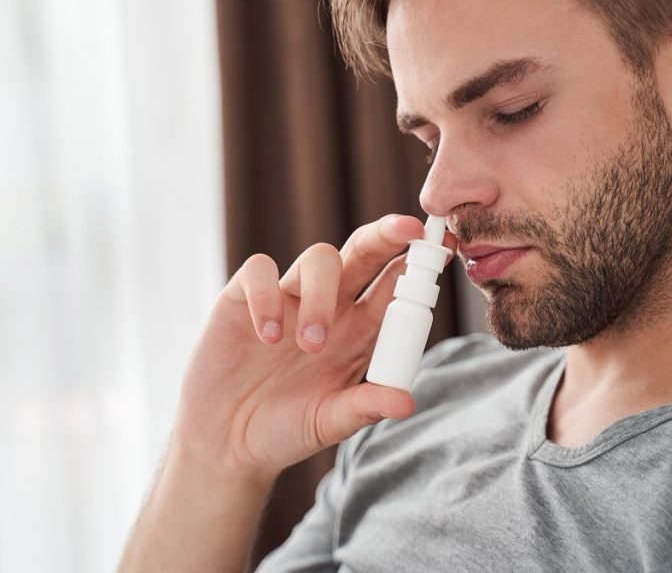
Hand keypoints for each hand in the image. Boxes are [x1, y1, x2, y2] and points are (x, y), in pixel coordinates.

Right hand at [171, 214, 455, 480]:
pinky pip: (259, 271)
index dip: (420, 263)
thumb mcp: (330, 422)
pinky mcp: (242, 298)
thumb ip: (364, 407)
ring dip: (322, 295)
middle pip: (364, 252)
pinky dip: (267, 297)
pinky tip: (267, 337)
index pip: (396, 284)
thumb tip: (406, 401)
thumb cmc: (286, 428)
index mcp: (361, 330)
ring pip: (318, 258)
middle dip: (387, 235)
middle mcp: (330, 305)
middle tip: (406, 229)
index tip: (445, 247)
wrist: (227, 441)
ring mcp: (288, 297)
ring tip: (311, 345)